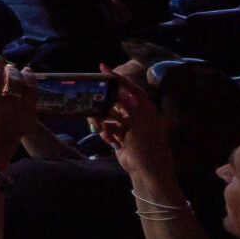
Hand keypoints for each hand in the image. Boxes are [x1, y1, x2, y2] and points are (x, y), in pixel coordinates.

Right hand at [91, 68, 179, 190]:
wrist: (147, 171)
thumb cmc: (147, 145)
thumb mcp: (138, 122)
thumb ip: (128, 104)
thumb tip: (118, 89)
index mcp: (145, 108)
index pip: (130, 88)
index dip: (116, 78)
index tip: (101, 67)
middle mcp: (136, 114)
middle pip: (114, 101)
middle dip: (102, 106)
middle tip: (92, 105)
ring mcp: (127, 125)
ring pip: (107, 115)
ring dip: (103, 123)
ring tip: (103, 131)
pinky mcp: (119, 135)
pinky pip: (106, 128)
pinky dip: (106, 133)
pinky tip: (111, 141)